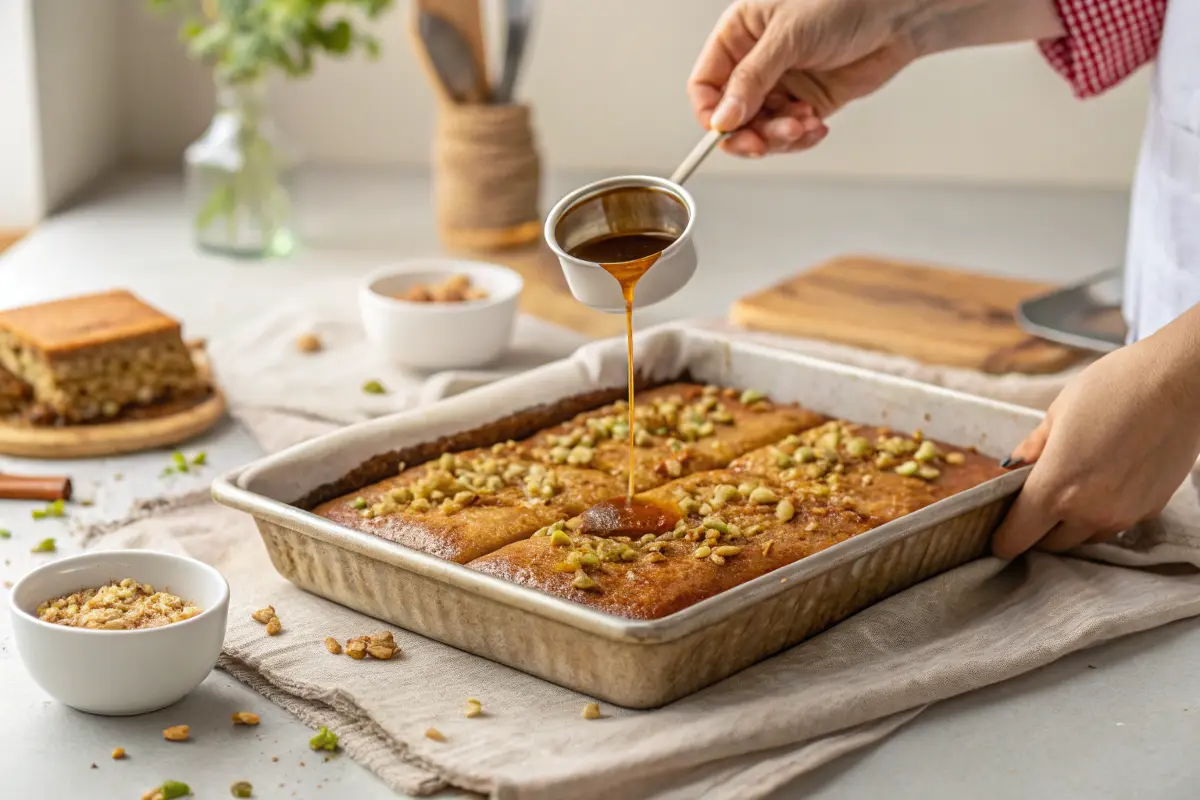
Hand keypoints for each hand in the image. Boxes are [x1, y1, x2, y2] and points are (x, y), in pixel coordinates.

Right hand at [687, 0, 1065, 157]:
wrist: (896, 13)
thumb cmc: (841, 4)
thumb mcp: (787, 38)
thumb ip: (751, 80)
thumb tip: (723, 119)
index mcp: (738, 36)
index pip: (706, 85)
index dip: (712, 112)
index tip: (726, 129)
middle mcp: (755, 64)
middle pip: (731, 115)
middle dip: (748, 133)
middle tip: (764, 144)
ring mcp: (781, 85)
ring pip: (760, 130)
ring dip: (779, 137)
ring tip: (803, 125)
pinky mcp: (806, 103)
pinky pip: (789, 134)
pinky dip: (800, 138)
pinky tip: (816, 126)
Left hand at [991, 312, 1199, 557]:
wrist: (1180, 383)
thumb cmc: (1114, 388)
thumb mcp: (1058, 413)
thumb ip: (1033, 448)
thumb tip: (1013, 467)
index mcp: (1056, 487)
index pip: (1018, 536)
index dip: (1003, 540)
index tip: (997, 537)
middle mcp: (1090, 510)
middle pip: (1051, 543)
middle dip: (1036, 531)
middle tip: (1031, 507)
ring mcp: (1124, 514)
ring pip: (1085, 537)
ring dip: (1071, 524)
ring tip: (1072, 489)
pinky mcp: (1151, 509)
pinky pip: (1116, 524)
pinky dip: (1102, 513)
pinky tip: (1105, 481)